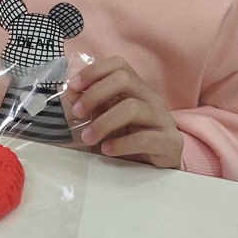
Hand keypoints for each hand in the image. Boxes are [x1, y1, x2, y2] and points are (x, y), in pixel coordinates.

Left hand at [65, 56, 182, 168]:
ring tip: (87, 137)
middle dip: (95, 94)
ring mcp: (162, 119)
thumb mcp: (104, 119)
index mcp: (136, 89)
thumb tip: (68, 92)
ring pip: (132, 107)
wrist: (155, 171)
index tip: (73, 87)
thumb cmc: (127, 142)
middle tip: (77, 113)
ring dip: (103, 122)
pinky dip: (121, 144)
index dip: (93, 71)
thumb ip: (89, 105)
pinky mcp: (169, 142)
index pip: (118, 65)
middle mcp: (151, 98)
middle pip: (124, 79)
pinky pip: (144, 138)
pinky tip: (107, 150)